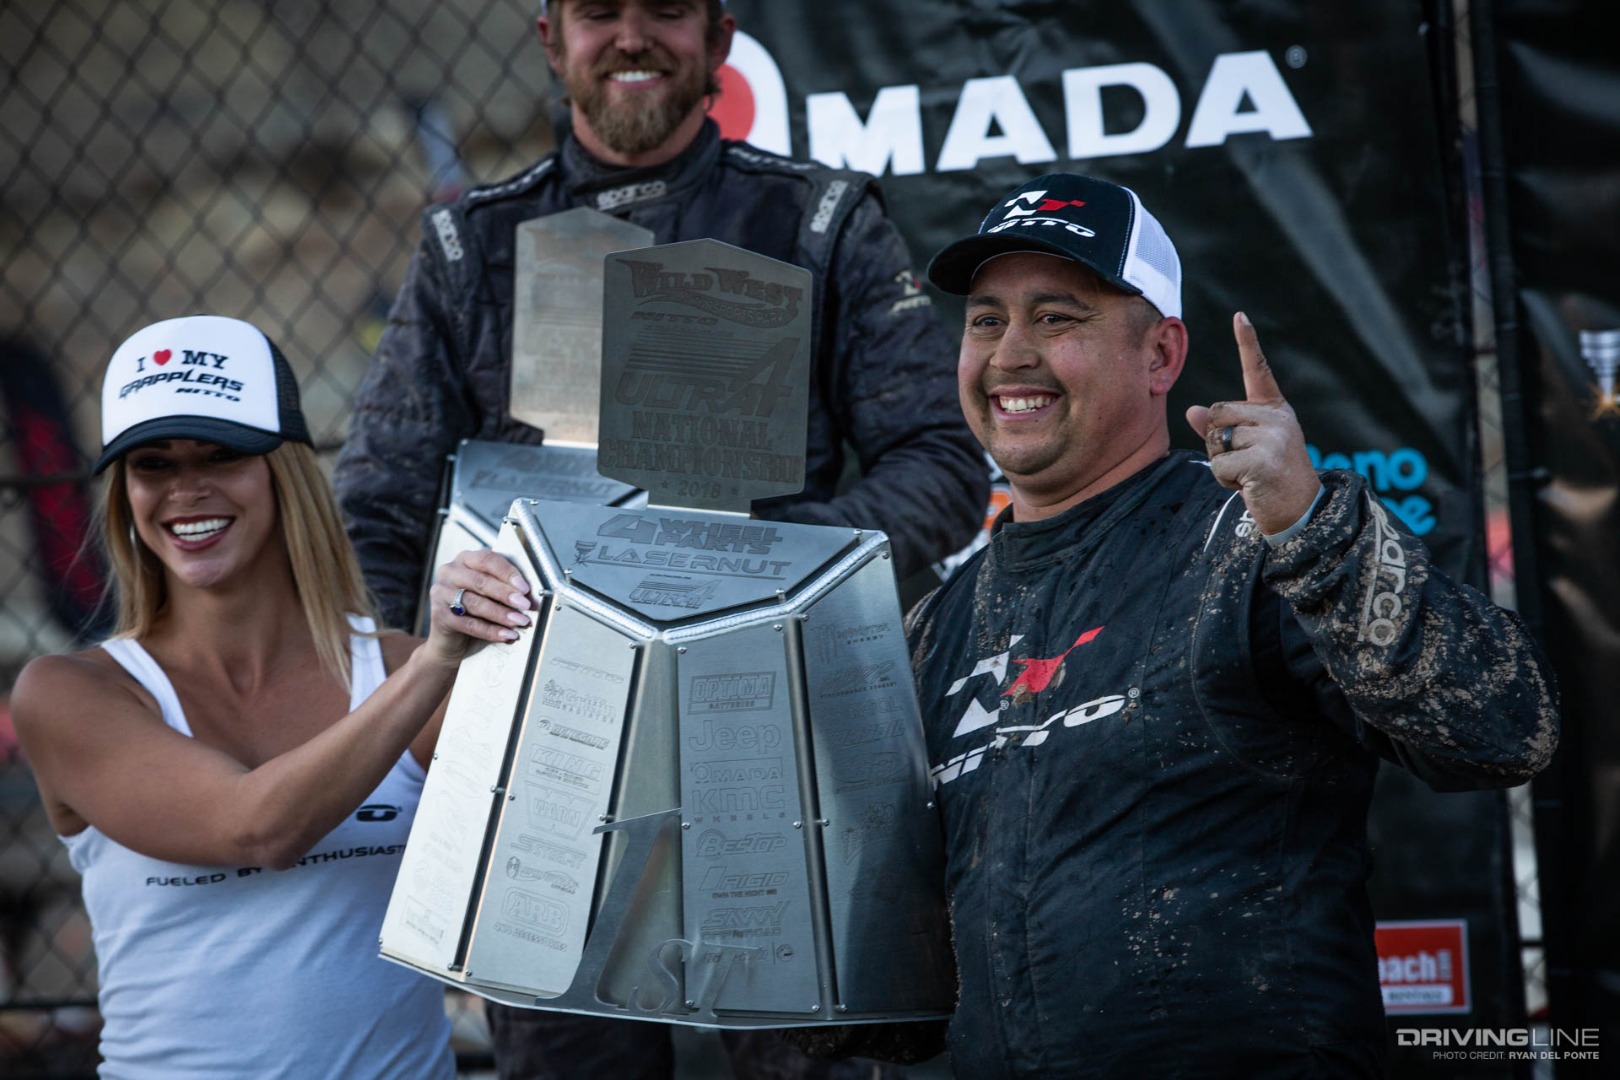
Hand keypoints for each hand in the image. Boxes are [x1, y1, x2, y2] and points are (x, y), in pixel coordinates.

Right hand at [425, 550, 533, 664]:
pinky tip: (507, 634)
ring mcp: (441, 592)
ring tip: (520, 621)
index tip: (525, 587)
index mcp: (465, 559)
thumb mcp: (491, 593)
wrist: (453, 639)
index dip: (508, 573)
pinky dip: (491, 630)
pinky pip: (469, 624)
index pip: (487, 560)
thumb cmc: (478, 609)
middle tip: (525, 605)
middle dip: (506, 594)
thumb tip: (529, 594)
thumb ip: (505, 587)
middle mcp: (450, 571)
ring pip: (475, 603)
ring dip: (501, 614)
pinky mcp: (438, 615)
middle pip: (481, 581)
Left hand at [1184, 312, 1320, 535]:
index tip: (1239, 316)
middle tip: (1244, 462)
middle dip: (1216, 441)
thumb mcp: (1246, 448)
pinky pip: (1218, 464)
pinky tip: (1248, 485)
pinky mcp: (1262, 459)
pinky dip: (1224, 480)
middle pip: (1215, 412)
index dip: (1247, 342)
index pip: (1257, 370)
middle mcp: (1276, 417)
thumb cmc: (1270, 478)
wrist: (1300, 511)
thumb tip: (1191, 409)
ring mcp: (1272, 436)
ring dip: (1221, 463)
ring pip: (1214, 439)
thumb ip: (1220, 428)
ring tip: (1249, 474)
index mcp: (1274, 409)